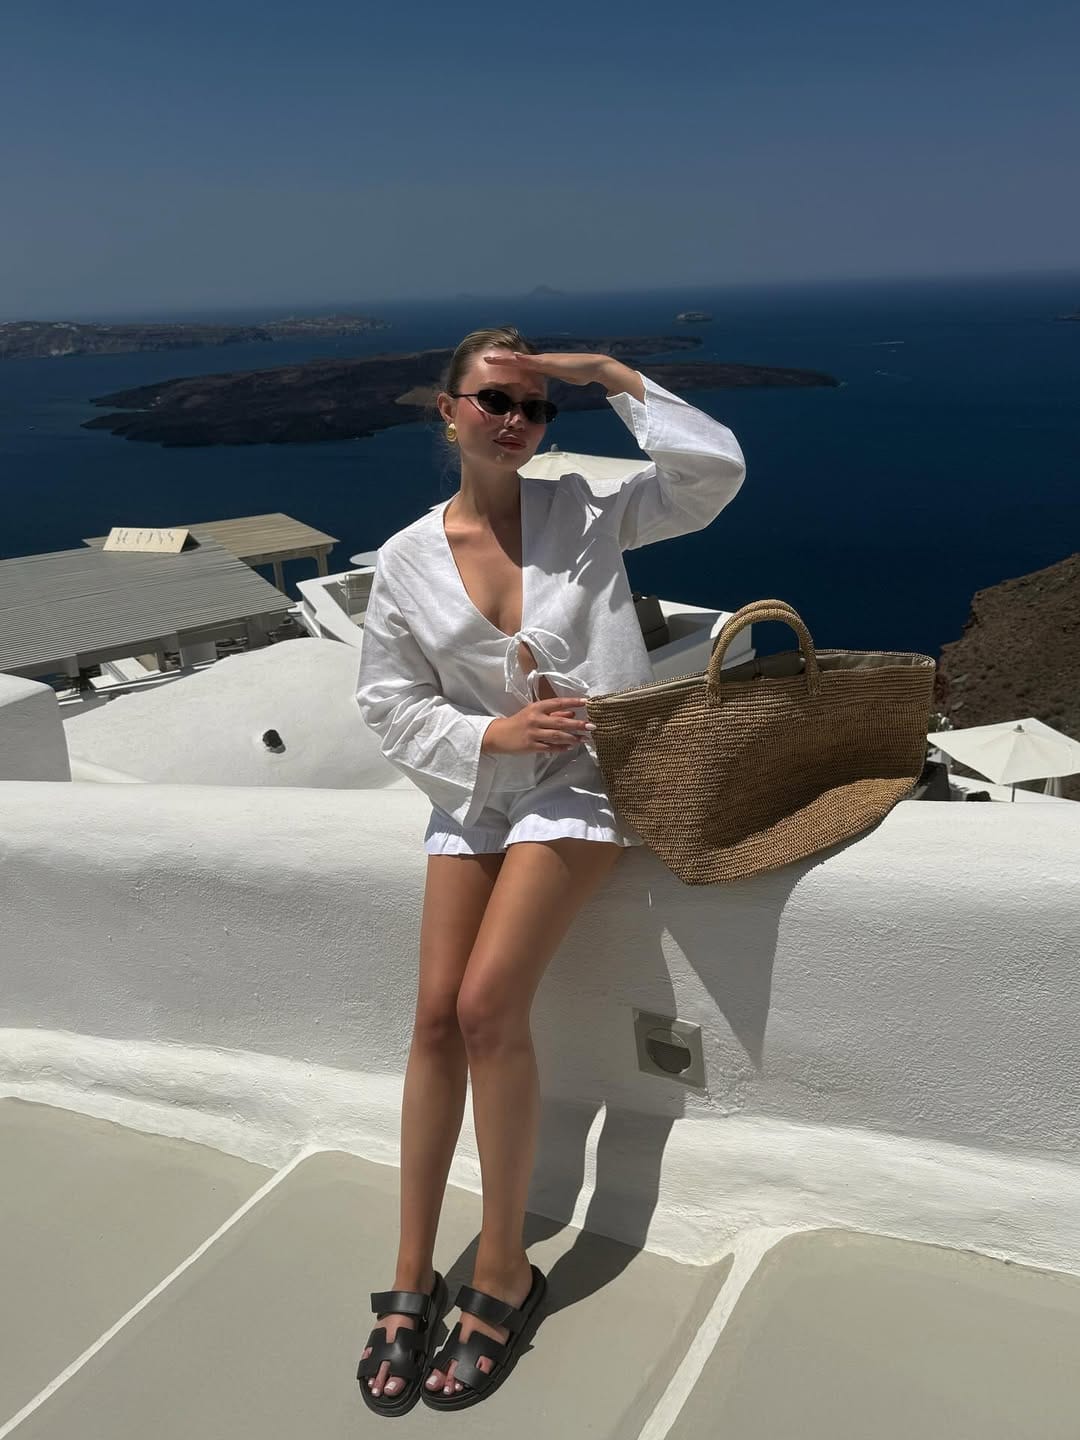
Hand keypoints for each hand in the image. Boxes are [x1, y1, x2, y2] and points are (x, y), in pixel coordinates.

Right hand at [482, 699, 593, 754]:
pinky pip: (549, 747)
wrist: (499, 735)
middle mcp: (535, 719)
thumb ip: (553, 713)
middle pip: (560, 721)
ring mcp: (533, 733)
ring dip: (572, 737)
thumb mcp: (534, 713)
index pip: (558, 703)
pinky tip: (570, 747)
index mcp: (536, 707)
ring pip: (557, 736)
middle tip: (591, 726)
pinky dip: (561, 748)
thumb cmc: (519, 722)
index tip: (587, 702)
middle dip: (577, 724)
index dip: (573, 702)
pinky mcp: (530, 746)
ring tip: (584, 739)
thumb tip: (572, 712)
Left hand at [483, 350, 610, 387]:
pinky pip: (533, 362)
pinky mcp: (550, 362)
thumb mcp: (562, 379)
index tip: (495, 366)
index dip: (508, 365)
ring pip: (521, 359)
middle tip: (485, 358)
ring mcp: (545, 360)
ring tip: (491, 358)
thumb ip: (555, 381)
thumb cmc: (580, 373)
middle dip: (501, 360)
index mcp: (543, 366)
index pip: (521, 366)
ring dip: (506, 359)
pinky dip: (521, 360)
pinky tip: (512, 358)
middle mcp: (541, 361)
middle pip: (517, 360)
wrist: (593, 367)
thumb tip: (551, 390)